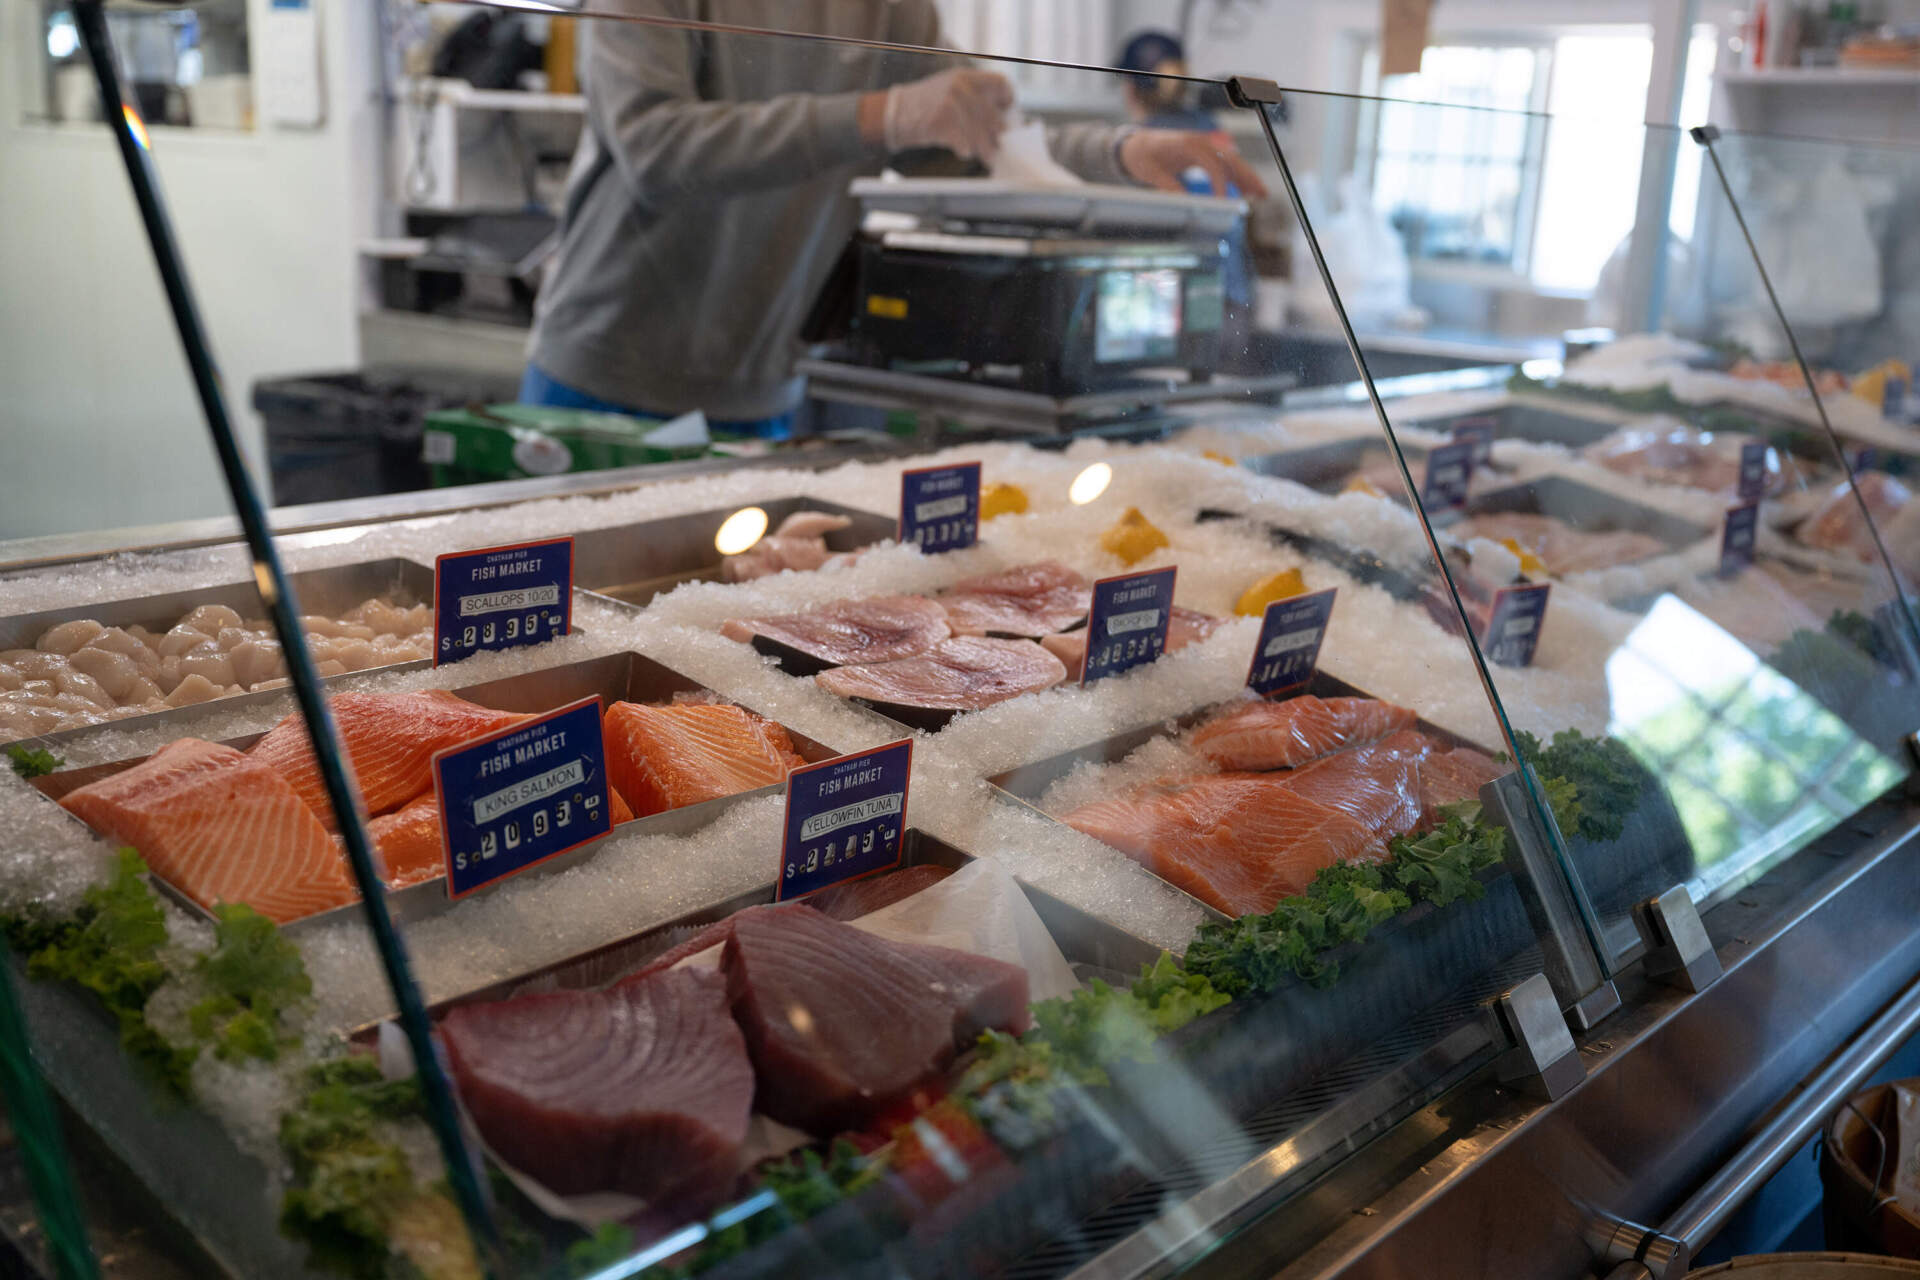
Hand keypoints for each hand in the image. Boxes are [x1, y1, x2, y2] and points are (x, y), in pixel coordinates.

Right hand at [880, 69, 1014, 160]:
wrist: (895, 112)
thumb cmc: (926, 105)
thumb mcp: (950, 89)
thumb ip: (974, 98)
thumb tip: (1001, 121)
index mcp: (965, 76)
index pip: (1001, 84)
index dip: (1008, 101)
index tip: (1008, 116)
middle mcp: (960, 87)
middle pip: (992, 115)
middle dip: (999, 134)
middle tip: (1002, 146)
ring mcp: (950, 104)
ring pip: (980, 133)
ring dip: (986, 149)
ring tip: (989, 157)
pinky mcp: (941, 123)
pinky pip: (963, 143)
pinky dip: (966, 150)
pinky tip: (964, 152)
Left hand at [1119, 129, 1268, 197]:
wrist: (1139, 144)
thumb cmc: (1143, 156)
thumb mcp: (1150, 172)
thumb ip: (1167, 185)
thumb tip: (1184, 203)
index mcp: (1187, 143)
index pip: (1211, 161)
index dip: (1219, 182)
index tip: (1224, 202)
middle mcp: (1201, 142)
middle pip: (1229, 158)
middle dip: (1246, 176)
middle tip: (1261, 194)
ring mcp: (1205, 147)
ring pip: (1232, 161)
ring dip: (1247, 177)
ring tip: (1261, 195)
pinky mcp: (1206, 154)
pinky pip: (1226, 165)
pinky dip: (1237, 178)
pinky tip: (1248, 191)